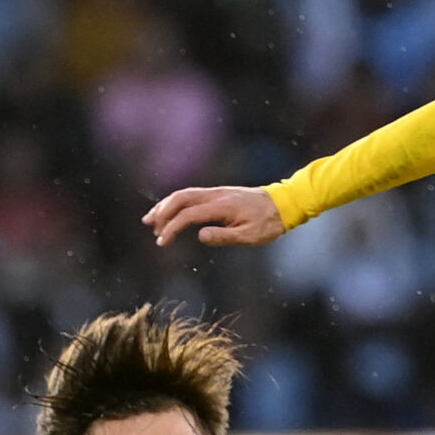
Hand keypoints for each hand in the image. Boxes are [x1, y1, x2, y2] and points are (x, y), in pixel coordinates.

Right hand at [146, 185, 287, 248]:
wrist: (283, 204)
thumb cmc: (268, 223)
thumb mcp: (250, 236)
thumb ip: (224, 236)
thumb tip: (200, 235)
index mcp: (222, 206)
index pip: (188, 215)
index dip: (172, 228)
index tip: (162, 242)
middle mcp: (216, 195)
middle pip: (180, 198)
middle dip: (162, 213)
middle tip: (152, 229)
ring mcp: (216, 192)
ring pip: (183, 194)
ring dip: (165, 206)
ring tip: (151, 220)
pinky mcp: (218, 193)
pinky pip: (191, 195)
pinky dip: (176, 202)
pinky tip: (169, 212)